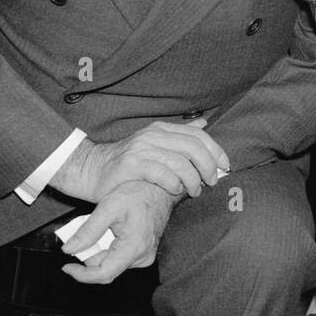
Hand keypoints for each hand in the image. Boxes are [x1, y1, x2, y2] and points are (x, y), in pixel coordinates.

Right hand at [52, 119, 228, 203]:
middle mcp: (152, 136)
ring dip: (192, 180)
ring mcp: (141, 149)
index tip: (225, 166)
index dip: (216, 151)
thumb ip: (179, 136)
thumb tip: (204, 124)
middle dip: (208, 166)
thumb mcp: (154, 144)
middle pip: (193, 147)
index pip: (198, 135)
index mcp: (161, 130)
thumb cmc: (127, 163)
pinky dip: (174, 183)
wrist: (91, 171)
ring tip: (194, 191)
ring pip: (180, 162)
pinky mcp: (131, 166)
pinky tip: (175, 190)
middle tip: (212, 182)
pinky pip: (162, 173)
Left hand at [61, 181, 177, 284]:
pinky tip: (111, 232)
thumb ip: (88, 231)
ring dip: (99, 250)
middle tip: (85, 233)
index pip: (104, 274)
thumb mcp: (108, 207)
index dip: (82, 274)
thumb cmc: (139, 194)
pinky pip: (119, 258)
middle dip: (90, 254)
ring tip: (102, 227)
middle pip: (105, 268)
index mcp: (135, 247)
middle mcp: (142, 257)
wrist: (160, 189)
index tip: (66, 267)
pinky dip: (109, 248)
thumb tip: (68, 249)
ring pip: (111, 263)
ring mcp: (145, 256)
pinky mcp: (144, 253)